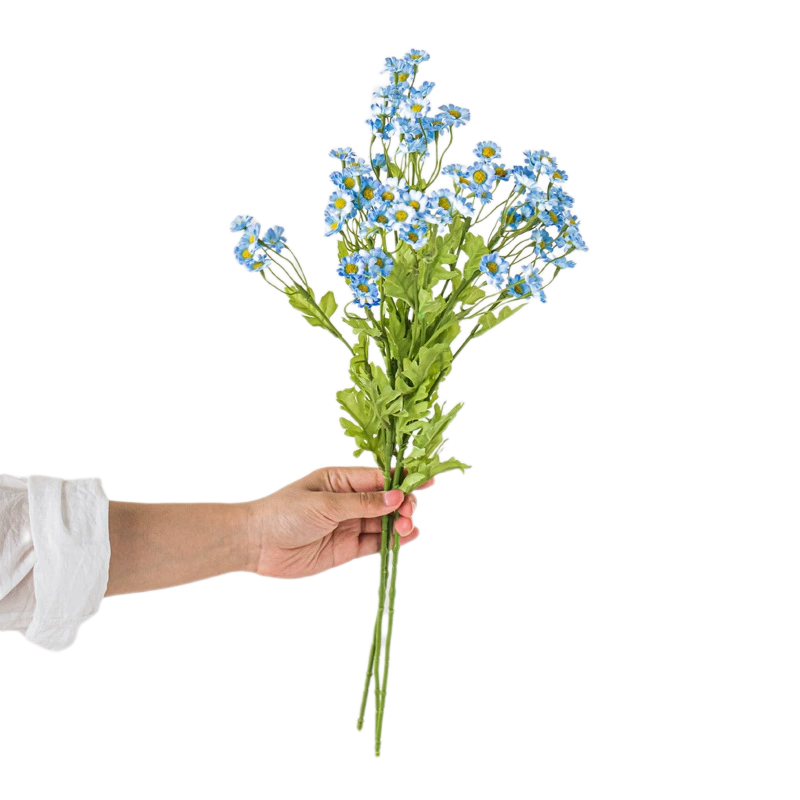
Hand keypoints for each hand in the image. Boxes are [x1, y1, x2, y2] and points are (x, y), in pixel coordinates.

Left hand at [245, 466, 432, 578]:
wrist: (256, 544)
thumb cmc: (284, 513)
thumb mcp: (325, 503)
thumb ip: (362, 503)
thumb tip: (396, 497)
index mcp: (341, 480)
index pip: (379, 478)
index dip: (403, 480)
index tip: (427, 482)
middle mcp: (348, 501)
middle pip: (386, 501)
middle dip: (403, 505)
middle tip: (409, 514)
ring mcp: (348, 525)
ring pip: (383, 523)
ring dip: (399, 524)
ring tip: (408, 528)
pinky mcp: (346, 549)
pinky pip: (375, 543)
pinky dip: (392, 542)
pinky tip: (407, 538)